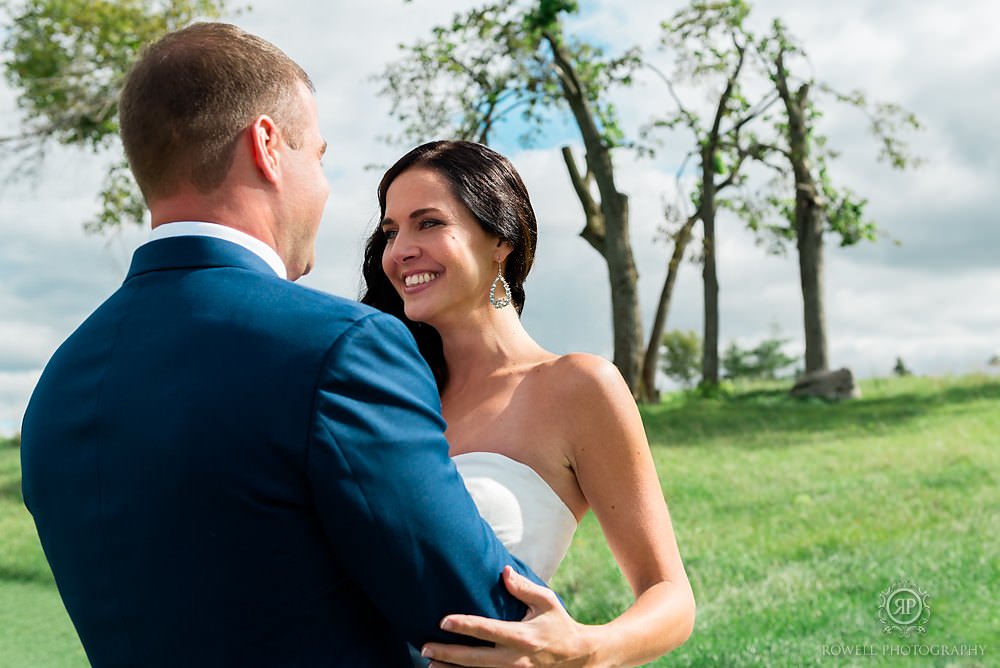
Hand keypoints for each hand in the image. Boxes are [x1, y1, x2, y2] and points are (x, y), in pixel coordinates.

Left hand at [420, 566, 596, 667]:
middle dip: (448, 654)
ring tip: (430, 664)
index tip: (443, 621)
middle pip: (475, 659)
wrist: (579, 657)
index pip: (487, 630)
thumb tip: (503, 571)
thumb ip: (523, 587)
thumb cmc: (559, 624)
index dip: (464, 625)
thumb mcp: (547, 601)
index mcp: (521, 635)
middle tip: (425, 647)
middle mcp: (516, 658)